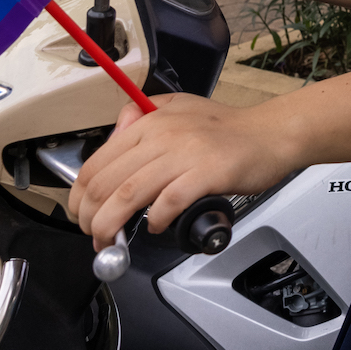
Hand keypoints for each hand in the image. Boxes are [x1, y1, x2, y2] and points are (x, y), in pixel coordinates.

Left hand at [70, 94, 297, 249]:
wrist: (270, 134)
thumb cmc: (227, 128)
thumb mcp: (177, 107)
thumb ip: (142, 117)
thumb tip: (113, 137)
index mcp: (150, 121)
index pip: (97, 162)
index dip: (80, 196)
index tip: (82, 215)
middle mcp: (162, 134)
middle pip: (106, 182)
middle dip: (90, 218)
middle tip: (95, 236)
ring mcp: (185, 153)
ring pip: (129, 195)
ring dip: (111, 226)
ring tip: (111, 242)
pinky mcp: (207, 173)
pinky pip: (168, 203)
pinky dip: (156, 221)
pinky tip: (156, 227)